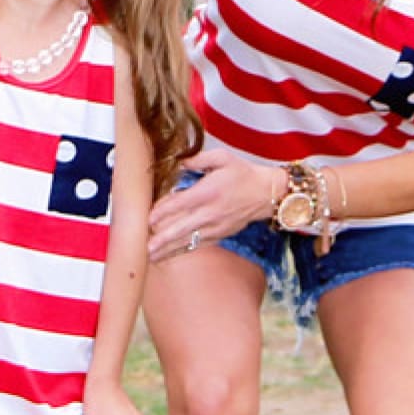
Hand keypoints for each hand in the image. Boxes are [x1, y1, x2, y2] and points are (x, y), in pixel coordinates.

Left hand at [147, 147, 271, 262]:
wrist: (266, 193)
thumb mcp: (222, 158)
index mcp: (209, 191)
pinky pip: (199, 244)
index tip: (149, 219)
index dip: (164, 212)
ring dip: (169, 249)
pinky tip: (169, 255)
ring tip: (152, 256)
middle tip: (146, 247)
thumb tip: (179, 162)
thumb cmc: (243, 174)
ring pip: (189, 240)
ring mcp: (215, 226)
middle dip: (163, 238)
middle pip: (183, 227)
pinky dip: (183, 250)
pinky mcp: (220, 235)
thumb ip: (198, 159)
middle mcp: (211, 212)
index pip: (182, 203)